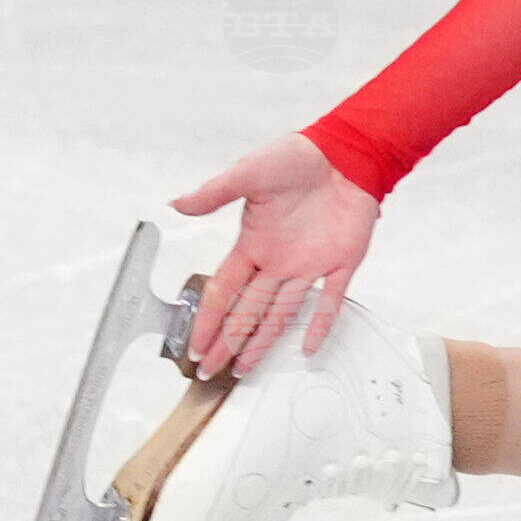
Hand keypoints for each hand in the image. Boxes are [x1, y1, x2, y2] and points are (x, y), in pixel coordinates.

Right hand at [169, 134, 378, 373]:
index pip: (224, 290)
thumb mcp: (249, 172)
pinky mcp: (341, 261)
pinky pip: (330, 300)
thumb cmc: (296, 158)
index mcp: (253, 243)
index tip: (194, 345)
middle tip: (210, 369)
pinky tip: (309, 348)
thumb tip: (176, 205)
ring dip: (261, 342)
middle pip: (246, 311)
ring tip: (242, 370)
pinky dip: (320, 324)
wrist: (344, 151)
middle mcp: (278, 261)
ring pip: (280, 314)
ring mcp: (309, 265)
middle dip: (226, 341)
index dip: (208, 319)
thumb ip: (214, 193)